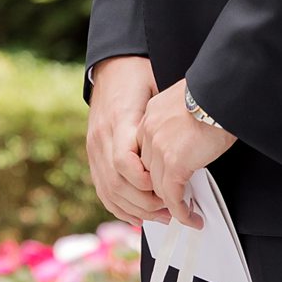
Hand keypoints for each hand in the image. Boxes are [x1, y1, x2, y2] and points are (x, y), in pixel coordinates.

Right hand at [86, 56, 170, 226]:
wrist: (113, 65)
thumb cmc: (138, 74)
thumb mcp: (156, 85)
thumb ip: (164, 115)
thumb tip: (188, 136)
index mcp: (118, 120)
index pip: (123, 162)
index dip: (145, 181)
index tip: (168, 189)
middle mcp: (101, 136)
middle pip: (117, 183)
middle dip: (146, 203)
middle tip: (173, 211)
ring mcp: (94, 147)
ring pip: (109, 191)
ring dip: (136, 209)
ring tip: (163, 216)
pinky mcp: (93, 154)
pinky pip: (103, 189)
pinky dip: (120, 206)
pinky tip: (139, 215)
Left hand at [137, 78, 235, 228]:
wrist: (221, 94)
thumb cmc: (214, 96)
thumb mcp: (187, 104)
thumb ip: (178, 122)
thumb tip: (187, 140)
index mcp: (151, 115)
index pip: (144, 150)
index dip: (153, 170)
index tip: (162, 181)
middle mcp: (149, 131)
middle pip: (147, 170)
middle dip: (159, 190)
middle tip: (174, 203)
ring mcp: (159, 148)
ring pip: (158, 187)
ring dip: (172, 205)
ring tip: (186, 213)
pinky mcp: (175, 164)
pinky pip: (173, 196)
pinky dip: (182, 212)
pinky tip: (192, 218)